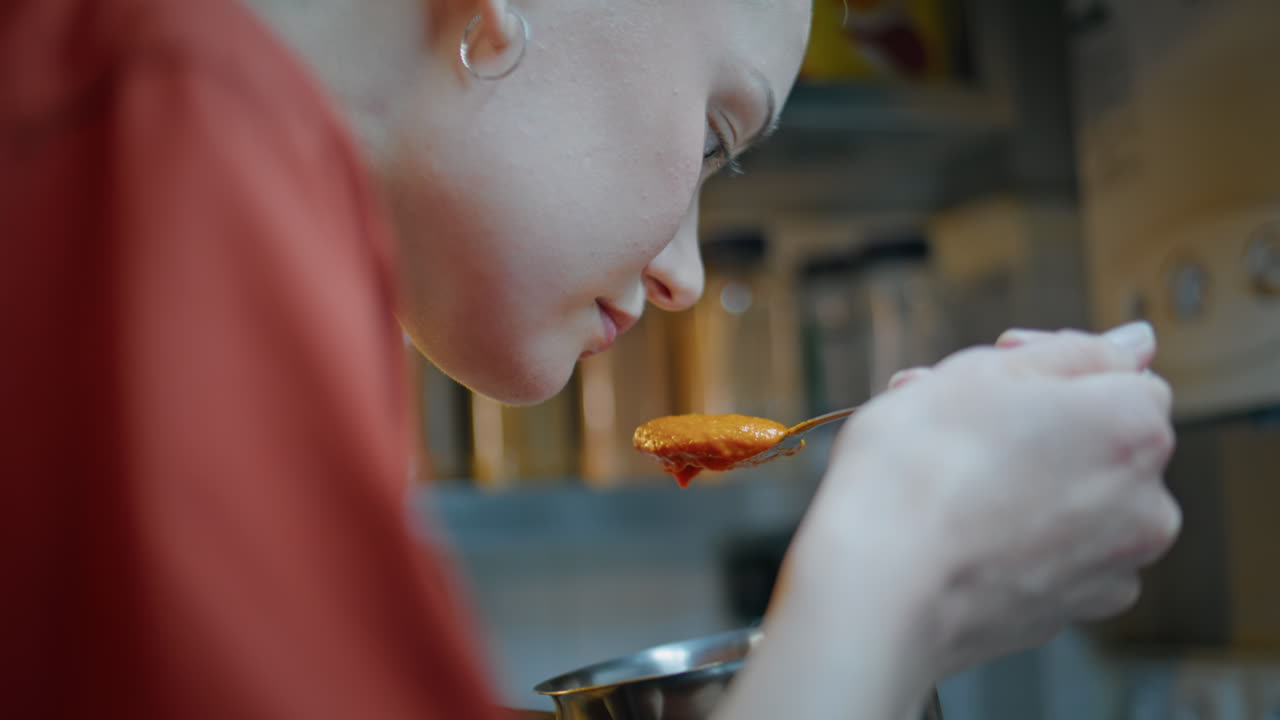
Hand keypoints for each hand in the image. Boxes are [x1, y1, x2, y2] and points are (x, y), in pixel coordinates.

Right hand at [783, 323, 1178, 681]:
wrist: (880, 591)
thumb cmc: (919, 470)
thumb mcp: (982, 372)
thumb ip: (1072, 353)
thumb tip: (1137, 343)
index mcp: (1133, 426)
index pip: (1119, 371)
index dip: (1050, 365)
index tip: (990, 372)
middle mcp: (1146, 501)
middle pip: (1095, 438)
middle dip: (1029, 422)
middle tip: (945, 416)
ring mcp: (1112, 567)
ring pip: (1073, 498)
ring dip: (1019, 477)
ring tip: (938, 474)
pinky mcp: (1069, 611)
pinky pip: (1053, 554)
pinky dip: (1016, 536)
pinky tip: (956, 529)